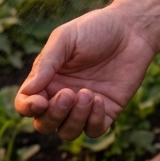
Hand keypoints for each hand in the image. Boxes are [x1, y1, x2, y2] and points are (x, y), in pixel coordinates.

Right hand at [14, 4, 155, 140]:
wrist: (132, 28)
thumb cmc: (96, 28)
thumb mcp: (66, 38)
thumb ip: (46, 63)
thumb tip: (28, 91)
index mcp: (48, 79)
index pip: (26, 103)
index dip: (27, 108)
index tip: (39, 102)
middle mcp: (63, 96)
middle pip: (44, 124)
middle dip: (53, 115)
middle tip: (68, 94)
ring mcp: (84, 107)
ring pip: (67, 132)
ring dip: (74, 119)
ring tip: (88, 94)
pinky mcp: (107, 111)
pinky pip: (93, 131)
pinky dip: (93, 121)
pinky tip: (99, 99)